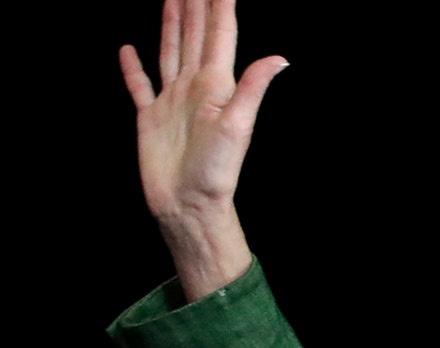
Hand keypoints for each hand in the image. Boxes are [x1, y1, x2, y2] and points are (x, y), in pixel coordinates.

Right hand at [119, 0, 287, 297]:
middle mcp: (194, 88)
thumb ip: (253, 89)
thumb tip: (280, 58)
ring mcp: (171, 102)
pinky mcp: (149, 118)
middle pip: (195, 37)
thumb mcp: (238, 127)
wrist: (188, 206)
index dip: (219, 7)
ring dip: (172, 25)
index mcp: (216, 86)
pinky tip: (129, 49)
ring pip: (170, 52)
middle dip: (196, 6)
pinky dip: (133, 68)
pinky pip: (139, 86)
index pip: (219, 36)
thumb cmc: (216, 172)